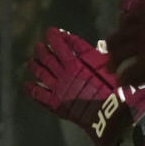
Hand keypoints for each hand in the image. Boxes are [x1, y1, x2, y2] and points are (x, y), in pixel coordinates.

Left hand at [25, 27, 144, 145]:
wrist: (111, 113)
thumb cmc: (118, 89)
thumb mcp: (113, 68)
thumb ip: (102, 57)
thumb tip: (99, 47)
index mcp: (81, 59)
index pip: (67, 43)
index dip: (59, 36)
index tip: (54, 32)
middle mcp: (67, 70)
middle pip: (50, 55)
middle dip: (43, 48)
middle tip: (39, 45)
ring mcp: (59, 86)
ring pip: (41, 71)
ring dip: (35, 64)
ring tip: (31, 60)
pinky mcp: (55, 102)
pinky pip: (38, 95)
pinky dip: (31, 89)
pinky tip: (26, 85)